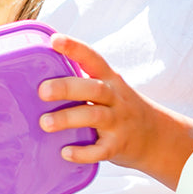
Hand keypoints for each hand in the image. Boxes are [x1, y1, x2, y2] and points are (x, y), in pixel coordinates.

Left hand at [37, 34, 192, 189]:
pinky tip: (65, 152)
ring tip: (45, 123)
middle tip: (42, 91)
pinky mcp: (118, 146)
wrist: (155, 137)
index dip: (74, 48)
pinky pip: (100, 150)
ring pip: (95, 116)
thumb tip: (37, 78)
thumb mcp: (109, 89)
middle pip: (93, 88)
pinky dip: (83, 152)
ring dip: (68, 118)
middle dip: (67, 88)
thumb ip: (82, 83)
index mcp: (109, 80)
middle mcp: (115, 98)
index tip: (55, 41)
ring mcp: (118, 122)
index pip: (93, 58)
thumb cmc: (119, 109)